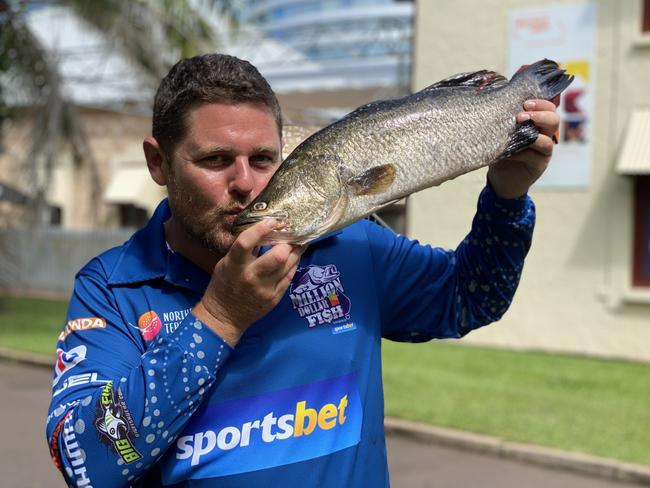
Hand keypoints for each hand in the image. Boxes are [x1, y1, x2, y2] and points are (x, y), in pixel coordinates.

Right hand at [193, 220, 305, 345]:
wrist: (225, 316)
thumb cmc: (223, 285)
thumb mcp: (226, 263)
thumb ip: (244, 249)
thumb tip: (264, 230)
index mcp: (234, 265)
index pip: (246, 242)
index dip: (261, 228)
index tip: (273, 220)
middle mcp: (251, 277)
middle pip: (278, 256)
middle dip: (287, 242)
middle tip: (291, 234)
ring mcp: (265, 289)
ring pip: (289, 265)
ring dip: (296, 251)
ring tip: (299, 242)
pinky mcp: (275, 298)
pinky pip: (290, 276)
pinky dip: (294, 264)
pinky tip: (294, 257)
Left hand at [487, 99, 559, 198]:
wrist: (500, 178)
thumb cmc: (501, 151)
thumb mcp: (503, 133)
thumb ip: (506, 121)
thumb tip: (497, 104)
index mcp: (538, 124)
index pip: (549, 109)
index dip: (541, 104)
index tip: (525, 103)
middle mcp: (545, 136)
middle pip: (554, 121)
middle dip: (539, 116)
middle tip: (520, 116)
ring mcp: (544, 153)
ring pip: (547, 141)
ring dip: (532, 135)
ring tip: (516, 133)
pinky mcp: (539, 166)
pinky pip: (534, 157)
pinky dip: (521, 153)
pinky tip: (508, 152)